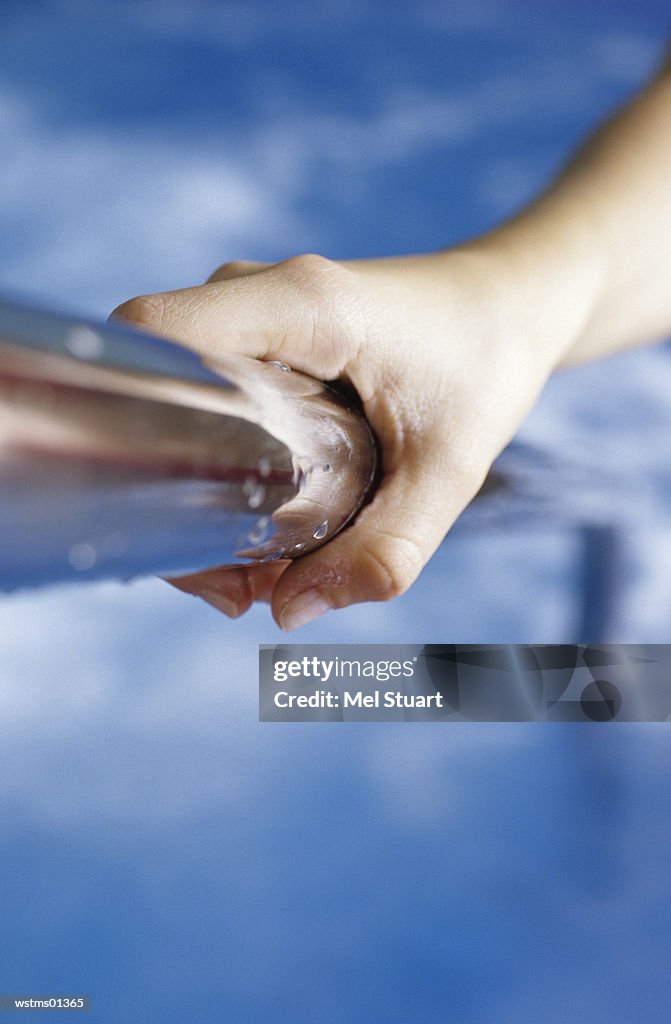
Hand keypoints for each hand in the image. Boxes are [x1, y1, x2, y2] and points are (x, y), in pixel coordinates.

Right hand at [110, 247, 573, 628]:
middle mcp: (257, 296)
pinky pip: (211, 398)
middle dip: (176, 497)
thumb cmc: (485, 367)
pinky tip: (268, 532)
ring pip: (180, 400)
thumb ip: (385, 549)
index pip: (155, 334)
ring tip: (257, 571)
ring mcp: (252, 314)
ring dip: (199, 490)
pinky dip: (221, 466)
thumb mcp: (451, 471)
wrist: (505, 310)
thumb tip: (289, 610)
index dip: (129, 416)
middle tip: (233, 582)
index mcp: (300, 306)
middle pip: (158, 385)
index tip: (168, 517)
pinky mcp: (261, 337)